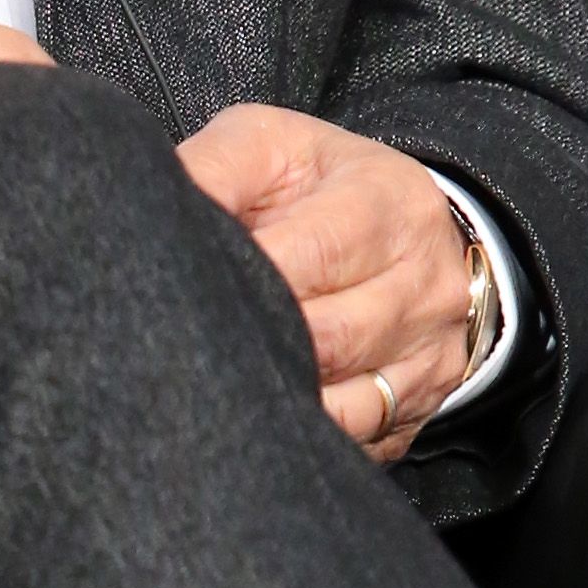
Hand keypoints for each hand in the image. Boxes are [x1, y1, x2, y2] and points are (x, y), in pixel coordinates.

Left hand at [176, 105, 472, 461]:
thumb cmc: (320, 187)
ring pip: (344, 404)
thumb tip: (157, 212)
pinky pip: (356, 439)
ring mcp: (430, 356)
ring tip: (210, 384)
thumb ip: (215, 169)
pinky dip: (300, 435)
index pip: (314, 255)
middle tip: (181, 346)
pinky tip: (252, 421)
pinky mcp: (419, 410)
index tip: (186, 288)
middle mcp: (426, 284)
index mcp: (390, 204)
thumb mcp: (270, 148)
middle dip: (251, 343)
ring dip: (270, 397)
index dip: (246, 278)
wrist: (411, 235)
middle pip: (330, 338)